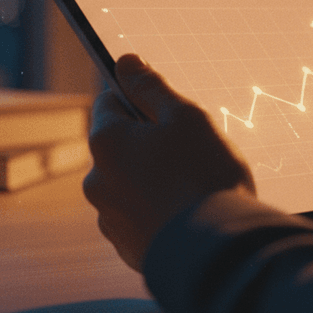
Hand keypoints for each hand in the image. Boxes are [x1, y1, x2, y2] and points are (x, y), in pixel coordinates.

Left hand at [83, 53, 255, 271]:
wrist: (216, 251)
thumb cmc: (204, 176)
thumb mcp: (185, 117)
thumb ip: (151, 87)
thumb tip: (125, 61)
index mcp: (106, 142)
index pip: (109, 102)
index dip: (139, 100)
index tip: (166, 110)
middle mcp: (97, 181)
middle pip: (120, 146)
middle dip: (148, 144)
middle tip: (190, 151)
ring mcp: (110, 218)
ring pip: (129, 184)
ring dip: (152, 180)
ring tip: (193, 187)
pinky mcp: (127, 248)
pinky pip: (139, 218)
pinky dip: (157, 212)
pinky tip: (187, 213)